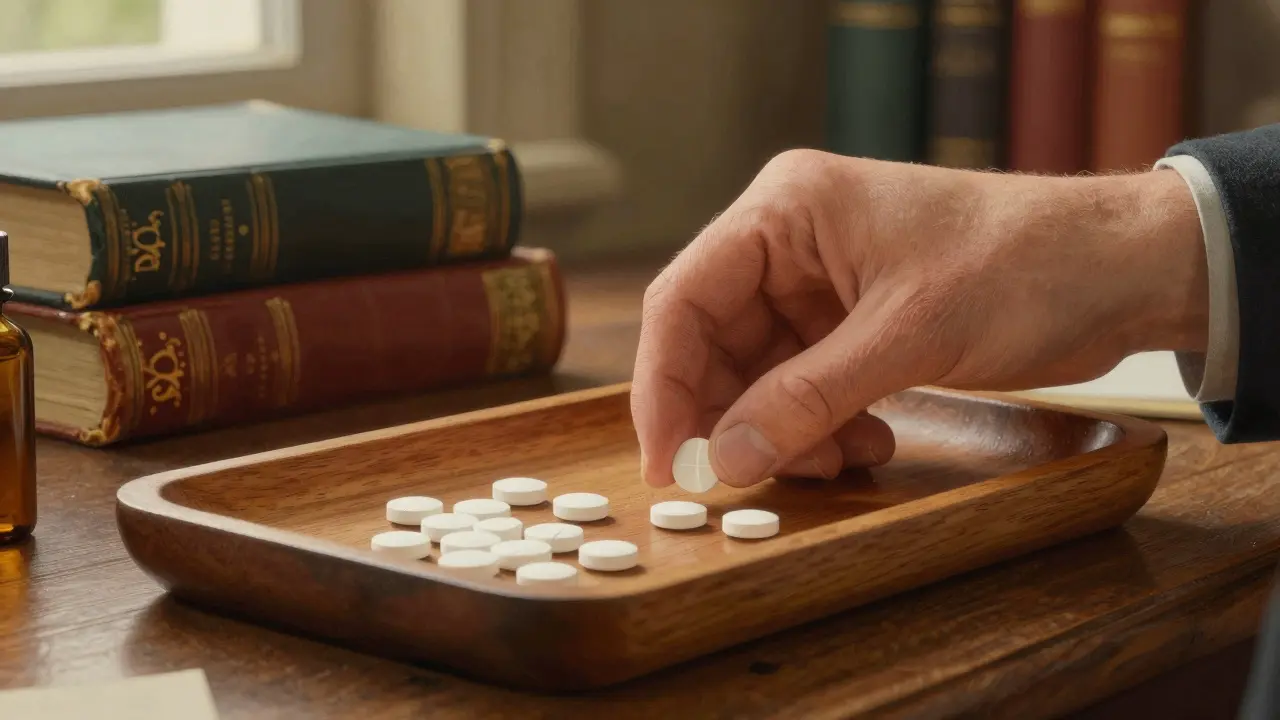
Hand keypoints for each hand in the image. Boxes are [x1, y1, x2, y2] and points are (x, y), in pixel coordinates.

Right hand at [631, 149, 1207, 488]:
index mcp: (787, 211)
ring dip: (783, 430)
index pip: (685, 297)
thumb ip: (807, 398)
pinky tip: (865, 444)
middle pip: (715, 341)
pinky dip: (821, 425)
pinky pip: (805, 385)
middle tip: (741, 479)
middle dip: (731, 416)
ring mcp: (822, 284)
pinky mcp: (854, 322)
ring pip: (760, 373)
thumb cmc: (1022, 265)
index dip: (665, 383)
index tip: (667, 461)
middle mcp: (791, 242)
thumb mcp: (906, 336)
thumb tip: (724, 458)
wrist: (1121, 270)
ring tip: (832, 461)